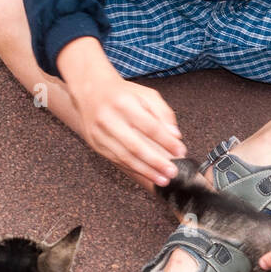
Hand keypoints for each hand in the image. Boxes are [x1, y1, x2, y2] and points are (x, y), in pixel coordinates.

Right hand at [67, 64, 185, 186]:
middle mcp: (109, 119)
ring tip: (163, 179)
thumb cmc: (122, 94)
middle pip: (135, 146)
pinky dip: (134, 170)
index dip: (166, 141)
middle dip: (156, 162)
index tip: (180, 151)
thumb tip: (175, 135)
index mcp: (124, 103)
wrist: (90, 92)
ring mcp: (99, 134)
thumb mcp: (146, 95)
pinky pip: (117, 161)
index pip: (149, 126)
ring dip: (146, 171)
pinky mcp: (95, 144)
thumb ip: (163, 113)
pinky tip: (147, 175)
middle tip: (172, 172)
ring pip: (125, 157)